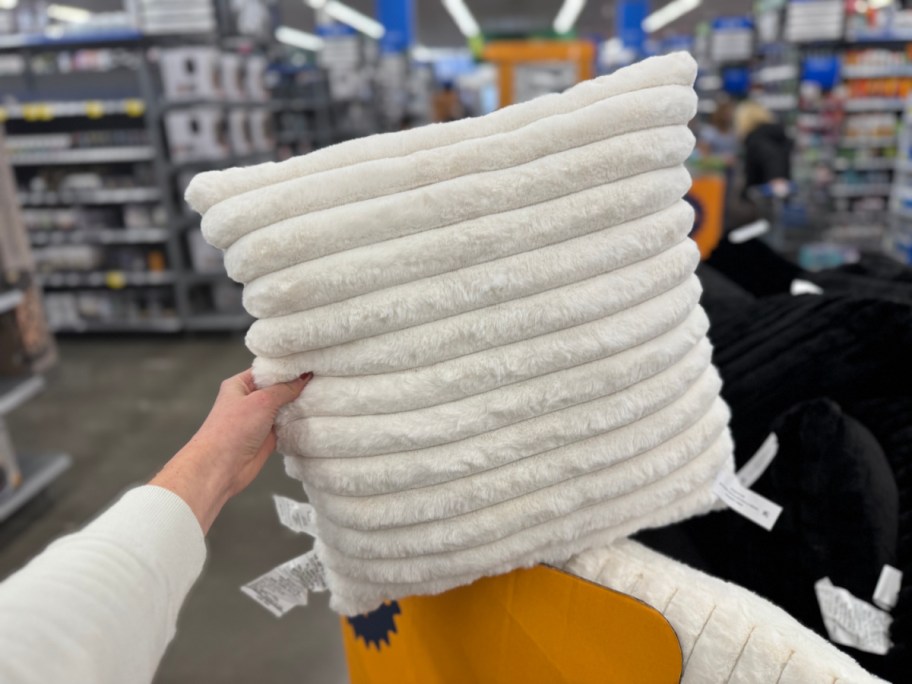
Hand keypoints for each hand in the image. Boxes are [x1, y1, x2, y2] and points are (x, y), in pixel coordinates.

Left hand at [150, 369, 311, 533]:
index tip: (308, 363)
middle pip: (277, 389)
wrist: (220, 467)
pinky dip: (297, 422)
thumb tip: (303, 378)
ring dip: (298, 405)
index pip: (267, 371)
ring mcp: (258, 420)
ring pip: (284, 408)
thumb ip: (284, 389)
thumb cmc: (231, 431)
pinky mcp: (266, 437)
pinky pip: (286, 426)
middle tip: (319, 379)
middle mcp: (248, 401)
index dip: (287, 368)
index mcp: (240, 385)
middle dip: (296, 386)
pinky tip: (313, 416)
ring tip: (321, 395)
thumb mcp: (261, 401)